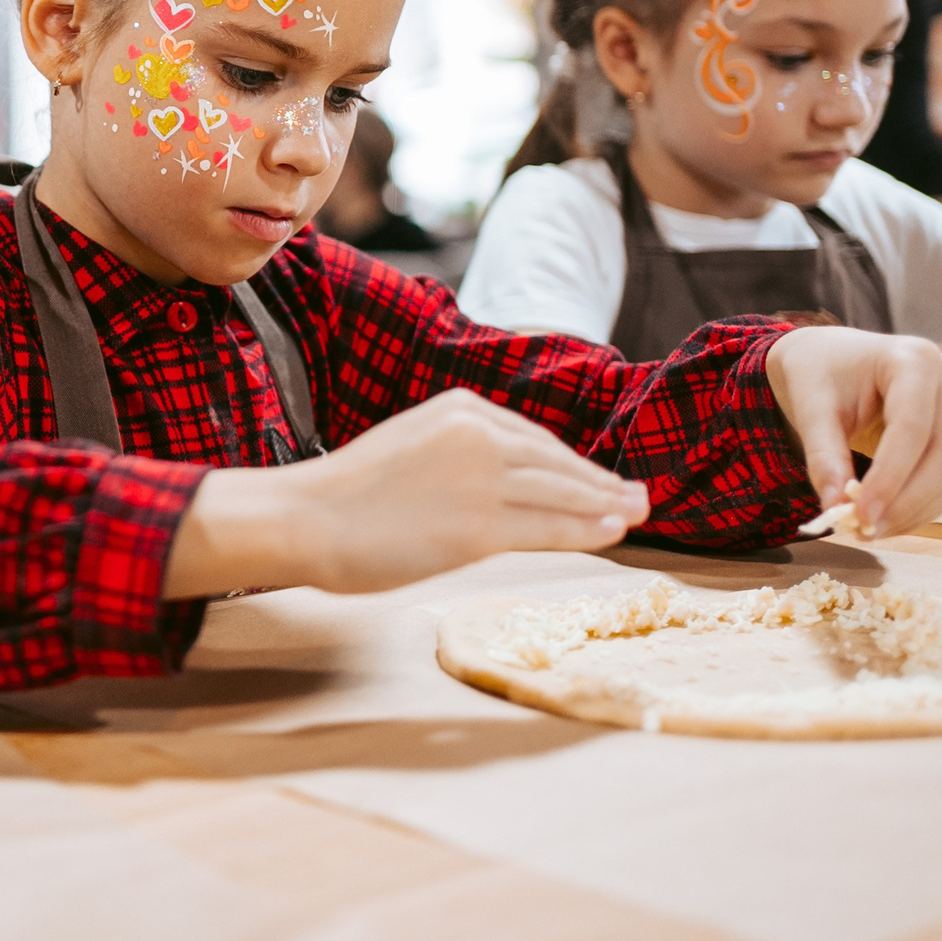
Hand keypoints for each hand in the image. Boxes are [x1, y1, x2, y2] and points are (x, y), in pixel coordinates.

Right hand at [165, 389, 649, 598]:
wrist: (304, 517)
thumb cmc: (344, 494)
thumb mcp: (410, 449)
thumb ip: (456, 455)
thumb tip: (496, 481)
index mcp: (460, 408)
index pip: (533, 438)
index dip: (573, 462)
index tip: (599, 477)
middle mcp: (478, 433)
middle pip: (556, 462)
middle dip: (600, 481)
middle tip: (637, 496)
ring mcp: (482, 478)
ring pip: (562, 493)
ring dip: (604, 505)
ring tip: (634, 514)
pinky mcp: (480, 525)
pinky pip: (549, 527)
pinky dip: (587, 529)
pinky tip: (611, 532)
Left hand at [766, 325, 941, 539]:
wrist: (831, 358)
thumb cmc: (819, 373)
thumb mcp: (811, 407)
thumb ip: (823, 455)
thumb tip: (835, 507)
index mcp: (913, 359)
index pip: (911, 427)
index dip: (889, 478)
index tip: (860, 515)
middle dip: (905, 501)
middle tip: (866, 530)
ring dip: (914, 511)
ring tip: (870, 530)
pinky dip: (920, 507)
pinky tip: (886, 520)